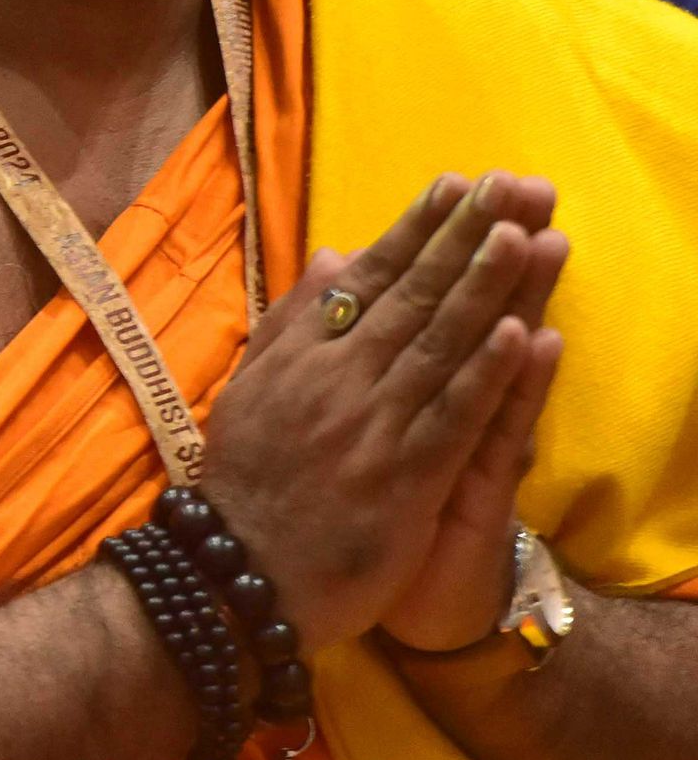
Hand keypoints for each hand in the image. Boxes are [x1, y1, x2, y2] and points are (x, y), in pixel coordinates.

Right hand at [199, 173, 567, 648]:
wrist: (237, 574)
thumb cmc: (245, 483)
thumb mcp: (252, 390)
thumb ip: (292, 323)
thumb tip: (330, 256)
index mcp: (302, 357)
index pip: (367, 281)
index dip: (414, 231)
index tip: (454, 185)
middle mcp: (339, 381)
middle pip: (413, 299)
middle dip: (463, 239)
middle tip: (506, 186)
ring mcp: (373, 428)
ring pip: (438, 345)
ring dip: (483, 288)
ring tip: (522, 234)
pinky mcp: (404, 478)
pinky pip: (452, 418)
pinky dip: (485, 375)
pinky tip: (520, 334)